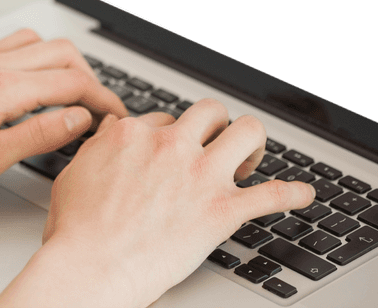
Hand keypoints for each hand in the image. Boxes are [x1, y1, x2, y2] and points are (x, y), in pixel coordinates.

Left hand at [0, 29, 127, 204]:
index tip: (117, 121)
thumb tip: (78, 119)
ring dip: (64, 64)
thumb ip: (36, 137)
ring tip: (74, 98)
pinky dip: (36, 59)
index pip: (71, 83)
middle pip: (61, 54)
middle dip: (91, 79)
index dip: (104, 101)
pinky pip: (11, 47)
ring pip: (37, 44)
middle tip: (102, 111)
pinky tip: (32, 84)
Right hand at [31, 100, 314, 307]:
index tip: (172, 152)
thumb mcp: (75, 172)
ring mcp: (199, 175)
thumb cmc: (77, 229)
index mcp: (133, 135)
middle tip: (215, 148)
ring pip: (247, 132)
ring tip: (249, 162)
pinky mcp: (222, 210)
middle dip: (216, 125)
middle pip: (209, 112)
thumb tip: (112, 129)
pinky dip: (292, 194)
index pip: (163, 119)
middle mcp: (170, 146)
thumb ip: (99, 145)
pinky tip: (302, 195)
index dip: (169, 136)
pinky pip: (272, 195)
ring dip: (253, 144)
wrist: (92, 266)